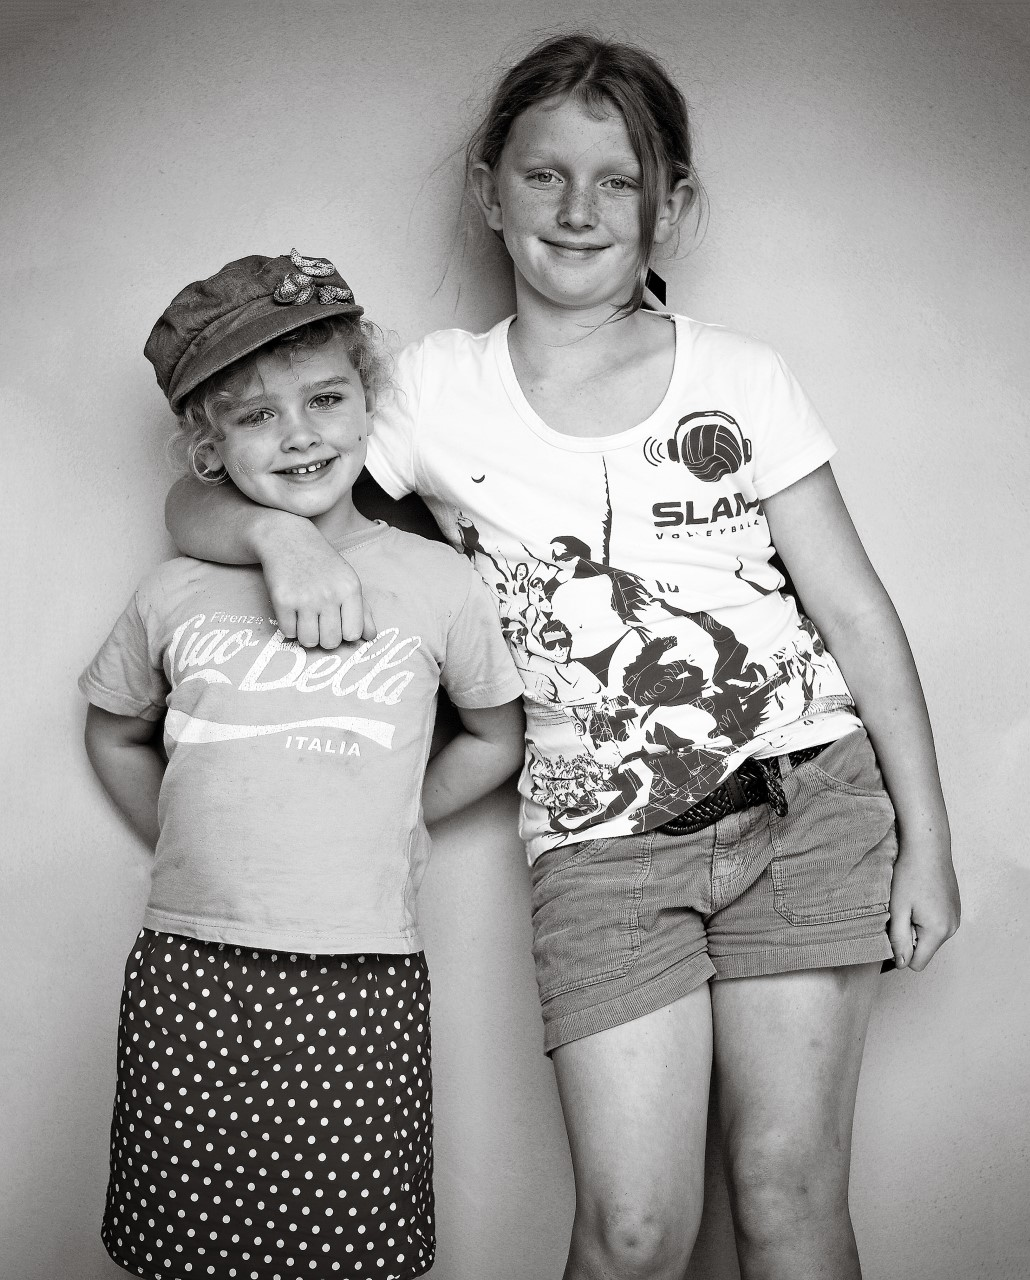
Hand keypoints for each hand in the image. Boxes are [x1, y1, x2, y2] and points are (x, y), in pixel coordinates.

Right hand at [257, 521, 375, 647]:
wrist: (288, 539)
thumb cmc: (322, 564)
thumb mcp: (347, 580)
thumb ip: (363, 610)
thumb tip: (371, 636)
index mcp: (350, 589)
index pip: (353, 634)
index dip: (345, 633)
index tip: (338, 622)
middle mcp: (329, 594)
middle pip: (331, 642)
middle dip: (325, 637)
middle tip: (320, 621)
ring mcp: (305, 597)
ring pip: (309, 641)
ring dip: (306, 634)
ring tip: (306, 618)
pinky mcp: (282, 600)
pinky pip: (289, 633)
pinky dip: (289, 627)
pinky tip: (292, 611)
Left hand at [887, 838, 960, 971]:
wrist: (927, 845)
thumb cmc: (910, 873)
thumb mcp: (897, 909)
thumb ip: (899, 939)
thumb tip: (901, 963)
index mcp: (938, 931)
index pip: (917, 963)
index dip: (901, 951)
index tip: (893, 930)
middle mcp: (952, 927)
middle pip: (924, 949)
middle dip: (909, 936)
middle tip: (901, 910)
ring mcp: (955, 916)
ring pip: (930, 936)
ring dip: (916, 925)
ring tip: (910, 901)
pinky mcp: (954, 907)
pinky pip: (937, 923)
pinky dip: (925, 915)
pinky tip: (918, 895)